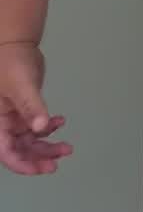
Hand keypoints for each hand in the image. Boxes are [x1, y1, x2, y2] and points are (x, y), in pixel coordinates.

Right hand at [0, 43, 70, 174]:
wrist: (16, 43)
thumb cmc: (11, 62)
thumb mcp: (20, 85)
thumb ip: (31, 107)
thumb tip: (41, 128)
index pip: (6, 152)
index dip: (23, 164)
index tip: (43, 168)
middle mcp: (3, 124)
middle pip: (19, 150)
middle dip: (38, 158)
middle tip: (58, 162)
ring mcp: (13, 118)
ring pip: (30, 141)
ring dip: (47, 146)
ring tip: (67, 147)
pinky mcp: (24, 110)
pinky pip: (36, 127)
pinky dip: (49, 128)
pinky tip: (60, 122)